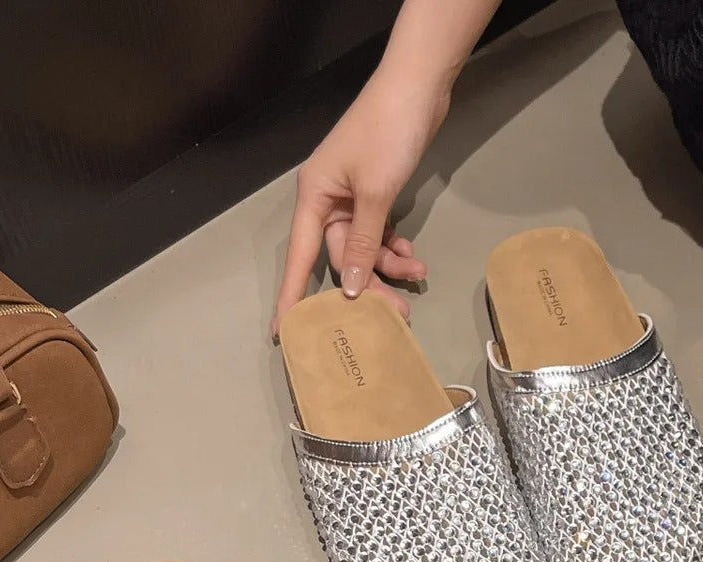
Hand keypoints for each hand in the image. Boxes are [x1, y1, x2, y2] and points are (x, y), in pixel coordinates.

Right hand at [273, 70, 449, 332]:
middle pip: (342, 259)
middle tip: (400, 311)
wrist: (416, 89)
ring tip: (418, 271)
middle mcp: (326, 201)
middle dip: (371, 283)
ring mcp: (351, 199)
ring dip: (390, 264)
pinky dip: (394, 244)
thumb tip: (352, 286)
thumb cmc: (387, 134)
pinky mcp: (374, 194)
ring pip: (365, 249)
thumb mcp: (376, 194)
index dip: (292, 295)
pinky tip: (413, 251)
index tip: (284, 331)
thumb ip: (364, 243)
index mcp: (314, 198)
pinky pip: (378, 234)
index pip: (300, 257)